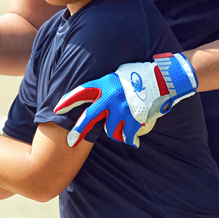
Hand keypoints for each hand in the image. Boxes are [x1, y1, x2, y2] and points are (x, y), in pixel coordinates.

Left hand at [54, 53, 197, 147]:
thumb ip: (104, 87)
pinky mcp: (134, 120)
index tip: (56, 110)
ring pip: (110, 130)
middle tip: (71, 142)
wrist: (162, 80)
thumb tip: (92, 97)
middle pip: (89, 118)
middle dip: (79, 131)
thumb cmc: (138, 75)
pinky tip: (134, 138)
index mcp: (104, 85)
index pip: (81, 93)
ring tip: (124, 123)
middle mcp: (110, 98)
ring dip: (115, 130)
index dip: (67, 101)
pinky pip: (126, 136)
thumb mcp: (116, 76)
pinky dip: (129, 138)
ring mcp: (122, 110)